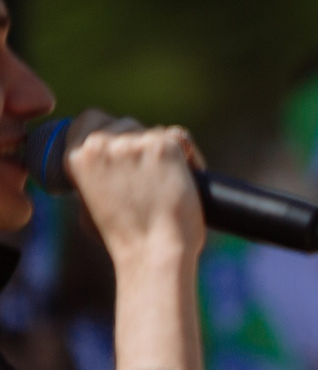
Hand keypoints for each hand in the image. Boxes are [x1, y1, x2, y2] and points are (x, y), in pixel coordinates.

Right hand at [65, 119, 204, 265]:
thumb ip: (92, 175)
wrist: (154, 251)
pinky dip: (188, 156)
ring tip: (165, 183)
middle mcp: (101, 143)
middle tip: (148, 177)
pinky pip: (180, 138)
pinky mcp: (166, 147)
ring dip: (161, 149)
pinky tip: (185, 177)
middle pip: (125, 124)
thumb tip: (105, 163)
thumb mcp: (88, 202)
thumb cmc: (124, 238)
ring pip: (153, 131)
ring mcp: (134, 143)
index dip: (109, 130)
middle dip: (138, 143)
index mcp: (76, 155)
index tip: (120, 146)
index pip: (91, 119)